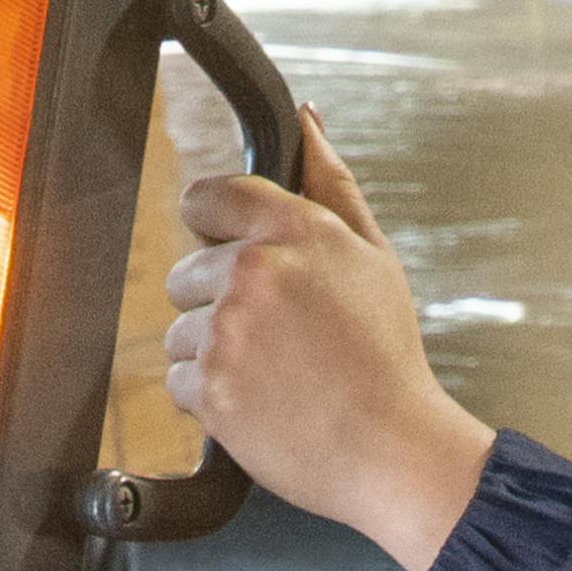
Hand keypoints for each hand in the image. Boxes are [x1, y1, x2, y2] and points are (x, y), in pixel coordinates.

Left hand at [162, 147, 493, 570]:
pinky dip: (210, 399)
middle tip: (280, 339)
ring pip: (181, 332)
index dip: (214, 228)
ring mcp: (226, 331)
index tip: (230, 253)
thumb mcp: (374, 257)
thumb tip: (307, 120)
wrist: (392, 450)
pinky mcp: (209, 387)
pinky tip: (262, 404)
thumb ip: (331, 184)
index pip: (206, 197)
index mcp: (294, 229)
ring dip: (215, 355)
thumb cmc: (387, 358)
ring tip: (276, 376)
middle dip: (219, 304)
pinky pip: (179, 382)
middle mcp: (254, 272)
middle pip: (186, 273)